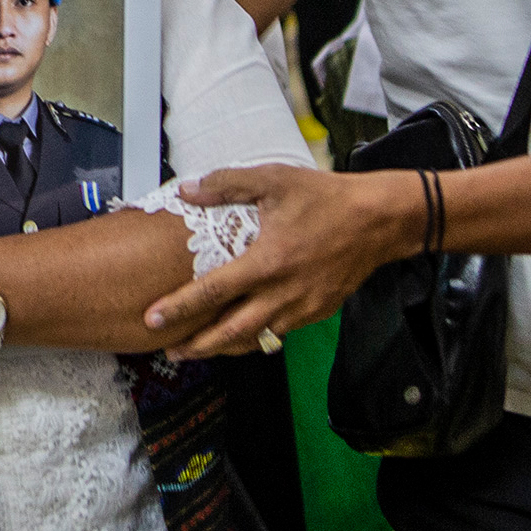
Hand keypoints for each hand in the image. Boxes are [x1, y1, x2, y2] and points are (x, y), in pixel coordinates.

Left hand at [139, 165, 421, 357]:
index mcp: (266, 262)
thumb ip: (225, 185)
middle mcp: (283, 293)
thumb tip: (186, 190)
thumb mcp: (272, 180)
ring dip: (225, 347)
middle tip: (170, 350)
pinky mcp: (318, 312)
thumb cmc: (325, 197)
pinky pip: (280, 332)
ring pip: (257, 339)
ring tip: (198, 348)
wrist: (378, 219)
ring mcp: (302, 307)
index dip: (179, 308)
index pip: (212, 292)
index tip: (152, 319)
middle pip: (231, 332)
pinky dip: (257, 337)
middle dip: (197, 346)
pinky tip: (242, 333)